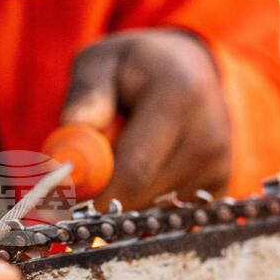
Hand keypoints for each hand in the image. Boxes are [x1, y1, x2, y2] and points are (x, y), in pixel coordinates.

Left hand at [62, 28, 231, 208]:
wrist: (188, 68)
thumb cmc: (134, 67)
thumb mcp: (99, 63)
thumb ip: (84, 100)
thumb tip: (66, 155)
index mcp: (180, 97)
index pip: (133, 170)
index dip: (91, 192)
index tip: (59, 197)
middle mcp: (209, 137)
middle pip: (140, 196)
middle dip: (101, 197)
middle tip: (79, 180)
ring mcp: (219, 167)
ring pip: (149, 211)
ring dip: (123, 199)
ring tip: (121, 161)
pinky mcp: (220, 188)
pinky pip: (166, 216)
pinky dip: (144, 204)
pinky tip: (145, 174)